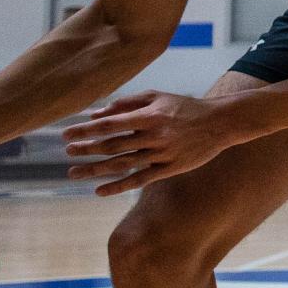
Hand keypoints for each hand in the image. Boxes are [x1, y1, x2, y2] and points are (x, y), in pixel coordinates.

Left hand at [61, 91, 240, 195]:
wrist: (220, 123)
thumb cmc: (185, 107)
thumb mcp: (157, 96)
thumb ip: (127, 103)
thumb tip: (96, 113)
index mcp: (149, 115)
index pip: (110, 124)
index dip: (86, 130)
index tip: (67, 135)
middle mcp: (153, 136)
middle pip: (112, 145)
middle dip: (86, 149)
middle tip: (68, 152)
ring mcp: (162, 154)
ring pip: (122, 164)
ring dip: (95, 169)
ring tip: (74, 172)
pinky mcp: (170, 169)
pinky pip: (140, 180)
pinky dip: (118, 186)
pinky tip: (100, 190)